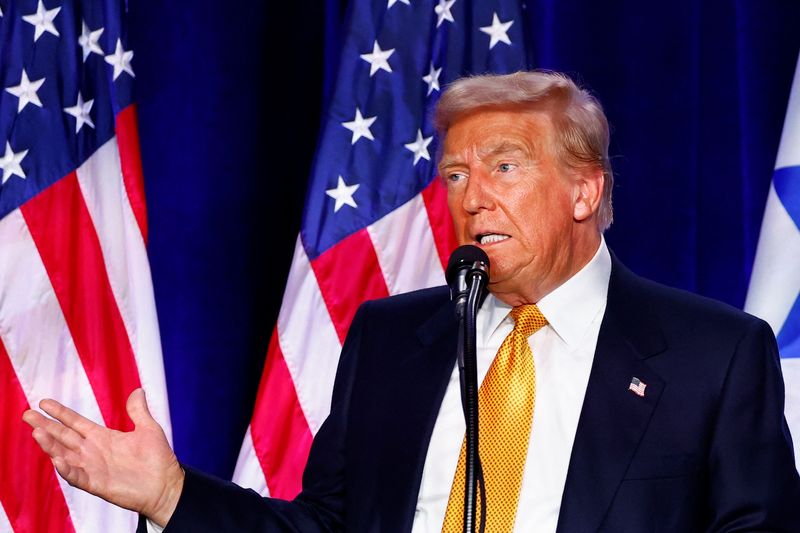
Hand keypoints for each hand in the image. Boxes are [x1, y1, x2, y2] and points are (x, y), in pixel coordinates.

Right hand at [22, 388, 184, 526]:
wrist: (166, 485)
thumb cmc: (158, 459)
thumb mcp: (148, 429)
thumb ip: (138, 411)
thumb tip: (137, 390)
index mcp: (103, 437)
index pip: (75, 422)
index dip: (60, 413)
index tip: (44, 402)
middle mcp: (93, 451)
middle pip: (64, 436)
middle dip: (46, 426)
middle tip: (27, 414)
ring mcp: (93, 467)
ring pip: (65, 455)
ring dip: (50, 445)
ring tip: (37, 432)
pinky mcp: (96, 483)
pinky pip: (76, 476)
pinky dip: (66, 469)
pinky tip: (57, 460)